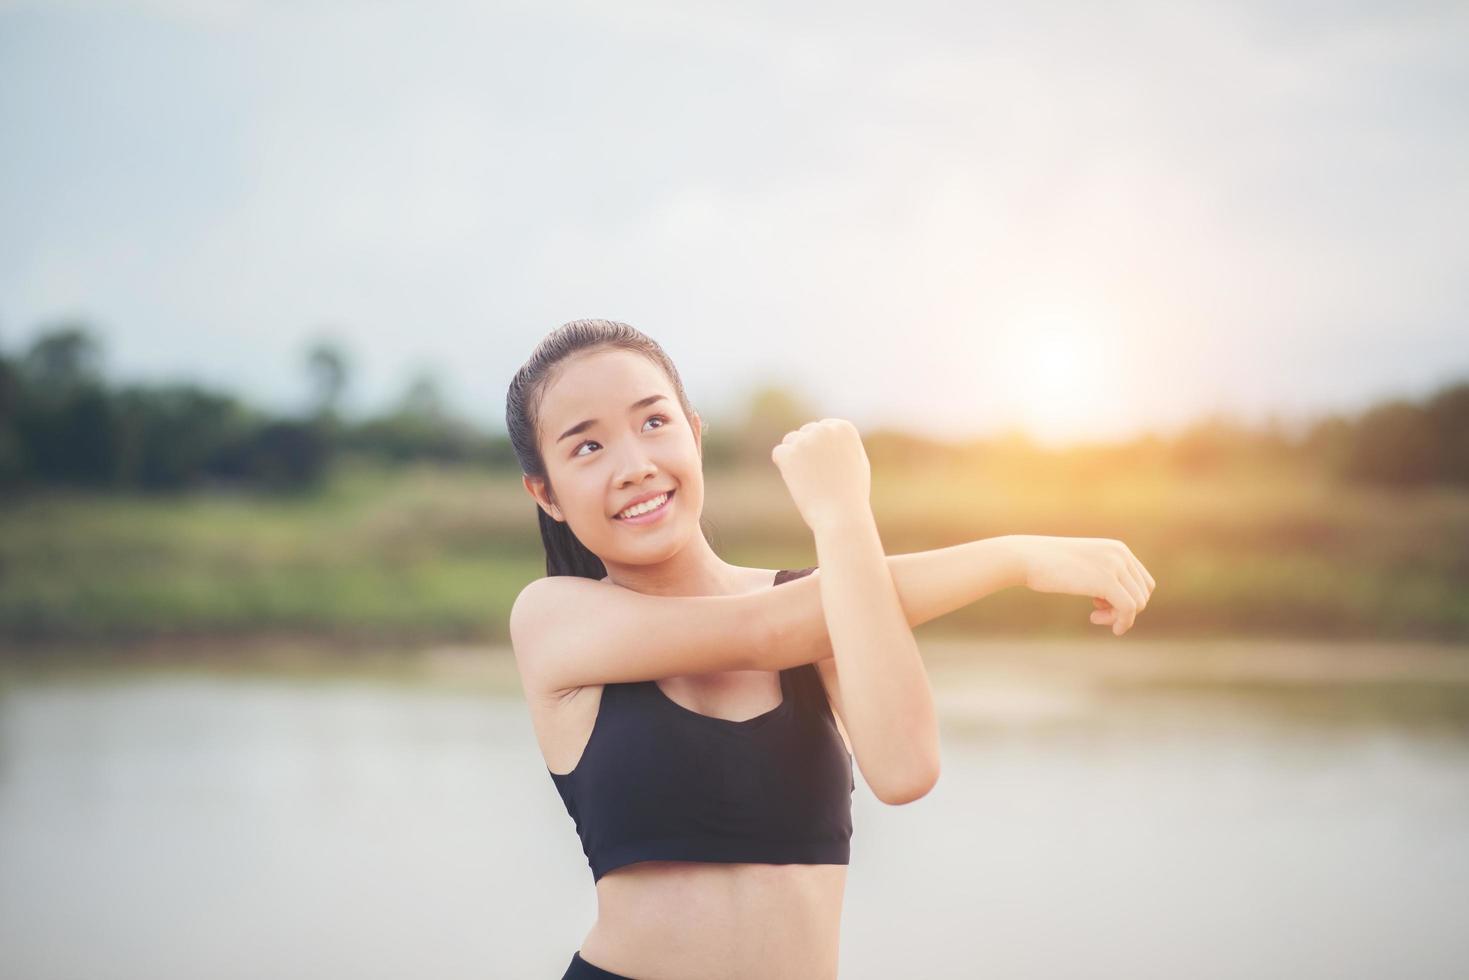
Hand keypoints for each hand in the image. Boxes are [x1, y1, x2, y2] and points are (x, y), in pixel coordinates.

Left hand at [771, 418, 871, 531]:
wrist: (842, 515)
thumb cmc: (851, 494)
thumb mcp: (857, 462)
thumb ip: (844, 445)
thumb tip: (830, 433)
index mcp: (844, 428)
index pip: (823, 427)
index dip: (822, 449)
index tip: (829, 467)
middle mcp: (825, 429)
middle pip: (805, 432)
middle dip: (807, 451)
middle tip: (819, 477)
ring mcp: (806, 440)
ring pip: (790, 440)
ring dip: (795, 458)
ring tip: (809, 479)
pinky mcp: (789, 454)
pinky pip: (778, 453)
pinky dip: (784, 467)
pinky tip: (798, 481)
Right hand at [1011, 535, 1155, 635]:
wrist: (1026, 557)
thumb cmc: (1046, 564)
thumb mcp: (1081, 566)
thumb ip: (1101, 576)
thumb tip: (1113, 600)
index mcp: (1117, 548)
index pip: (1142, 581)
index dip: (1127, 599)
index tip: (1101, 605)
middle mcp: (1120, 554)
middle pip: (1143, 592)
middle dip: (1125, 609)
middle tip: (1097, 614)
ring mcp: (1114, 565)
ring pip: (1139, 602)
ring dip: (1119, 617)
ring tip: (1095, 617)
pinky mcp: (1106, 580)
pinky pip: (1129, 608)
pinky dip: (1121, 622)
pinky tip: (1097, 621)